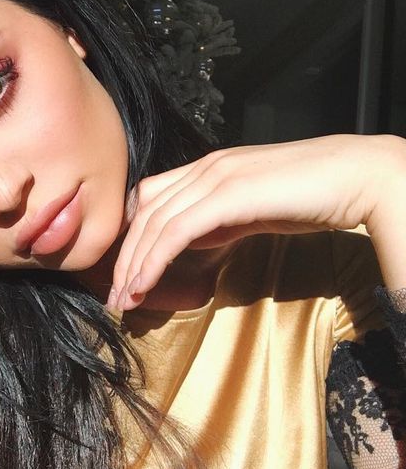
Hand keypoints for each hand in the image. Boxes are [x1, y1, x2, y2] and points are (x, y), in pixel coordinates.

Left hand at [108, 133, 404, 311]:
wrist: (356, 178)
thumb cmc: (312, 196)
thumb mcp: (251, 209)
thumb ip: (218, 219)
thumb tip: (190, 240)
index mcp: (208, 168)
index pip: (150, 199)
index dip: (131, 237)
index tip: (125, 275)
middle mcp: (204, 167)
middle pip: (143, 213)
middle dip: (124, 258)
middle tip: (114, 297)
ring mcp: (215, 177)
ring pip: (153, 223)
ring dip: (133, 266)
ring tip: (124, 301)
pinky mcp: (228, 194)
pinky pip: (175, 231)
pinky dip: (153, 261)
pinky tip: (142, 286)